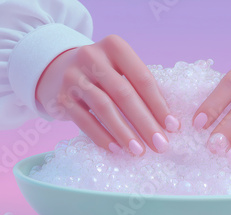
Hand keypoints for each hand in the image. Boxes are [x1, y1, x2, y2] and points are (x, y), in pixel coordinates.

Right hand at [36, 35, 179, 155]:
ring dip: (124, 132)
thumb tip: (167, 122)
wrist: (57, 69)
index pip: (142, 78)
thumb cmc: (102, 73)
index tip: (173, 127)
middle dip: (145, 123)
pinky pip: (84, 120)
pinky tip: (116, 149)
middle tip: (160, 145)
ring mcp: (73, 76)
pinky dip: (102, 136)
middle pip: (124, 94)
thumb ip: (139, 87)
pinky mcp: (61, 97)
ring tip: (139, 150)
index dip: (159, 104)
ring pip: (104, 107)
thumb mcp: (120, 68)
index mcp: (114, 47)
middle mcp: (92, 57)